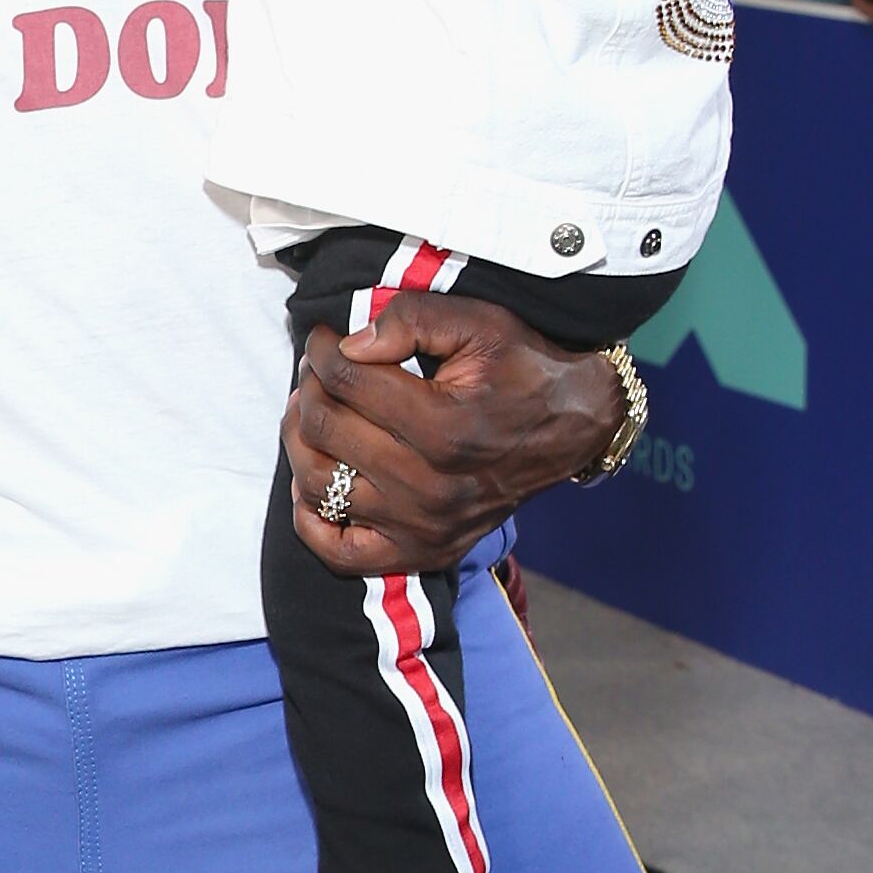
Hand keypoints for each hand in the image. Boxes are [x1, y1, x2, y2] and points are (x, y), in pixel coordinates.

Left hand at [282, 296, 620, 574]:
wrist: (573, 424)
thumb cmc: (522, 367)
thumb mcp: (480, 323)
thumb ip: (413, 320)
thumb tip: (349, 345)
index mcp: (445, 428)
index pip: (347, 382)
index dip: (322, 351)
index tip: (323, 338)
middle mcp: (431, 487)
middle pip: (326, 431)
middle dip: (309, 389)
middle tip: (317, 372)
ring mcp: (424, 527)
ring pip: (319, 487)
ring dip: (298, 444)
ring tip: (310, 415)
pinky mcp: (422, 552)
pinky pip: (339, 552)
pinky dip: (311, 520)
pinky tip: (314, 483)